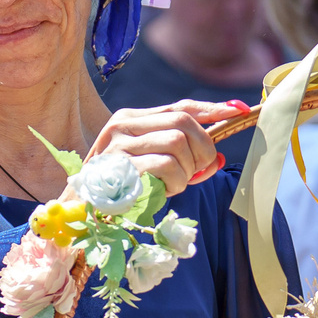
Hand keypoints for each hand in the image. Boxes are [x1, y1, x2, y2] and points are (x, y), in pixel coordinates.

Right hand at [82, 101, 228, 197]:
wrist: (79, 210)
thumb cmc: (118, 188)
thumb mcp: (149, 164)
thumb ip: (180, 158)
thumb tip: (220, 157)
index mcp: (130, 119)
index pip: (179, 107)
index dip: (211, 109)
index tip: (237, 111)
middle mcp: (123, 125)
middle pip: (183, 122)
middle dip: (203, 147)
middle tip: (199, 170)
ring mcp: (119, 145)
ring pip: (178, 142)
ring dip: (188, 169)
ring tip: (175, 184)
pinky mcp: (120, 166)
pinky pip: (167, 165)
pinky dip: (176, 181)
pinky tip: (165, 191)